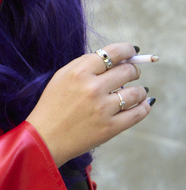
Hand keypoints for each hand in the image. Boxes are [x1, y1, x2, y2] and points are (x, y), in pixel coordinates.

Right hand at [26, 42, 154, 166]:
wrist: (44, 139)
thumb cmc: (51, 107)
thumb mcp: (60, 78)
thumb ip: (85, 64)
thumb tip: (114, 58)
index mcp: (80, 72)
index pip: (114, 53)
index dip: (128, 50)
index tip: (132, 52)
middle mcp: (93, 88)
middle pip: (128, 71)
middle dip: (134, 71)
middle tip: (132, 74)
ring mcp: (103, 109)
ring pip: (137, 92)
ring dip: (140, 90)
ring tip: (136, 92)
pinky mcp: (110, 128)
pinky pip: (138, 113)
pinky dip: (145, 106)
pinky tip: (144, 103)